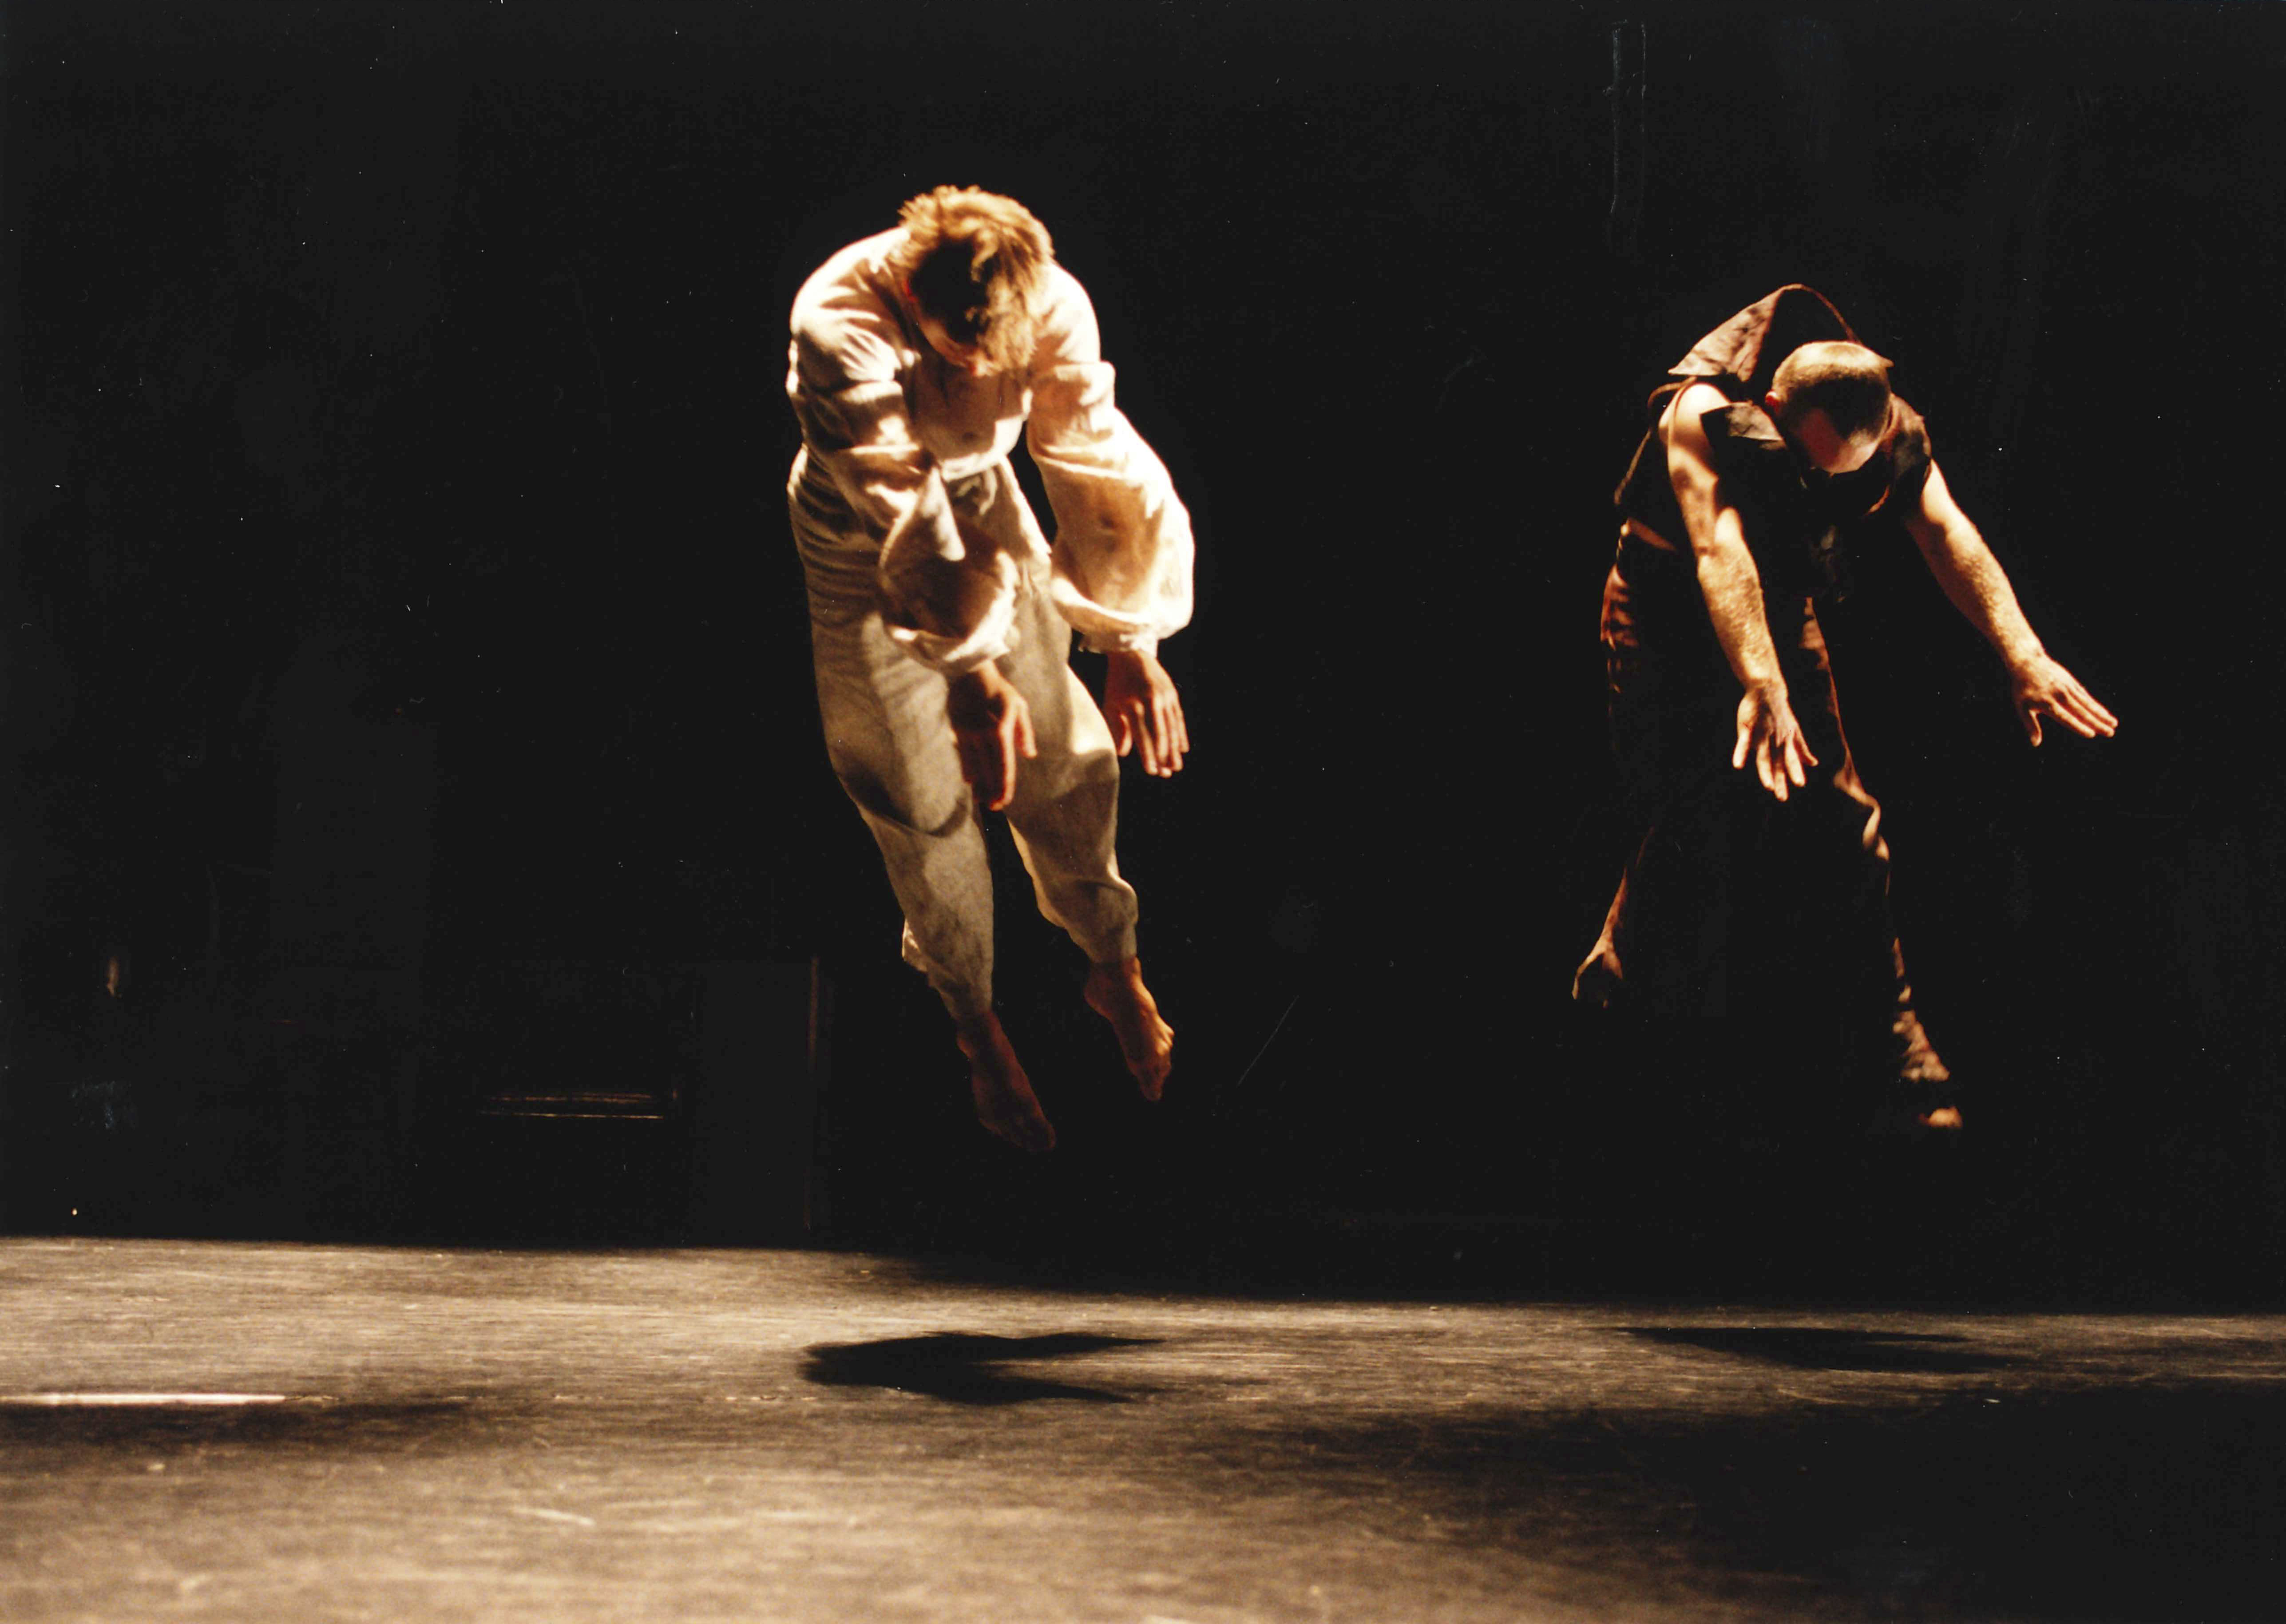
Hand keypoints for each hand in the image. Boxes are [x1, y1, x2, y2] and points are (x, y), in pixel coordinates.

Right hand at [946, 662, 1035, 810]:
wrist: (969, 673)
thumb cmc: (999, 691)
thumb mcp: (1019, 707)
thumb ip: (1025, 732)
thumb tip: (1029, 754)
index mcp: (1002, 730)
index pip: (1004, 765)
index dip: (1005, 786)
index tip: (1004, 801)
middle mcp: (984, 735)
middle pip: (989, 771)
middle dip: (992, 791)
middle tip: (995, 808)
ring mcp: (969, 733)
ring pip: (974, 766)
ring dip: (979, 785)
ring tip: (981, 800)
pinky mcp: (958, 730)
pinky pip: (963, 756)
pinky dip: (968, 770)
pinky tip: (970, 782)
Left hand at [1103, 649, 1189, 776]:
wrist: (1132, 653)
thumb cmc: (1117, 683)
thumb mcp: (1111, 704)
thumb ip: (1117, 728)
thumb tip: (1124, 753)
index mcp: (1133, 705)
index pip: (1142, 736)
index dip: (1148, 755)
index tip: (1152, 771)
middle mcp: (1150, 701)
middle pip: (1159, 734)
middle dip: (1164, 756)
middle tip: (1168, 773)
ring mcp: (1163, 697)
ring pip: (1171, 727)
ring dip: (1174, 749)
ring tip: (1176, 766)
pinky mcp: (1172, 694)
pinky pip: (1178, 717)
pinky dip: (1181, 733)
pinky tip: (1183, 748)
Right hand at [1733, 681, 1818, 801]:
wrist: (1768, 691)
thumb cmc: (1780, 713)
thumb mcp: (1794, 731)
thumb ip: (1801, 749)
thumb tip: (1814, 764)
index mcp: (1786, 741)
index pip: (1791, 760)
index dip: (1795, 771)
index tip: (1800, 784)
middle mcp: (1776, 740)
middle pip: (1778, 763)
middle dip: (1781, 779)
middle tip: (1782, 797)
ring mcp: (1762, 735)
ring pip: (1764, 756)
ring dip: (1766, 772)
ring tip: (1768, 787)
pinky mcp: (1747, 728)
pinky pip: (1744, 743)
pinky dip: (1741, 754)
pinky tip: (1737, 765)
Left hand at [2009, 652, 2118, 746]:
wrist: (2028, 662)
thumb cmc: (2022, 688)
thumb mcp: (2022, 707)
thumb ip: (2030, 726)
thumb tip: (2035, 744)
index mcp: (2048, 704)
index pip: (2066, 718)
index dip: (2078, 726)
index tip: (2091, 734)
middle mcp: (2061, 696)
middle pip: (2082, 712)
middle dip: (2097, 723)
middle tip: (2110, 733)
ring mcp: (2068, 688)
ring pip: (2088, 704)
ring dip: (2102, 714)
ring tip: (2114, 724)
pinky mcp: (2072, 683)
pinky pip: (2086, 696)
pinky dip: (2096, 705)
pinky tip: (2104, 712)